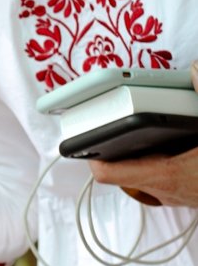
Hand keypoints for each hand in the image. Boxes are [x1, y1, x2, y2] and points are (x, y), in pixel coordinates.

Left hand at [90, 63, 197, 206]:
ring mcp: (177, 196)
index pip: (108, 175)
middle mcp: (166, 191)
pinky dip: (153, 160)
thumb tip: (196, 69)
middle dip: (112, 147)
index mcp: (166, 176)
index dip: (90, 154)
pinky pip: (157, 178)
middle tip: (107, 120)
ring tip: (130, 127)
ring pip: (138, 178)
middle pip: (119, 174)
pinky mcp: (188, 196)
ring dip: (133, 155)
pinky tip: (166, 140)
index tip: (80, 133)